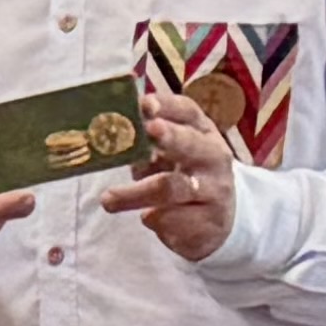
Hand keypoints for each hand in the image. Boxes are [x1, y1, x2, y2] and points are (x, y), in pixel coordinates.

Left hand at [104, 88, 243, 265]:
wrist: (217, 219)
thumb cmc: (181, 175)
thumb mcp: (167, 154)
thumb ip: (144, 142)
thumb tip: (110, 131)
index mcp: (202, 133)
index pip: (187, 112)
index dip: (166, 106)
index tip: (145, 103)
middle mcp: (214, 158)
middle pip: (190, 144)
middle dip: (170, 136)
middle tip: (148, 130)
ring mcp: (215, 190)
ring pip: (172, 187)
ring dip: (135, 193)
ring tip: (108, 199)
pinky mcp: (209, 222)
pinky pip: (172, 219)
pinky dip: (152, 219)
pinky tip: (147, 217)